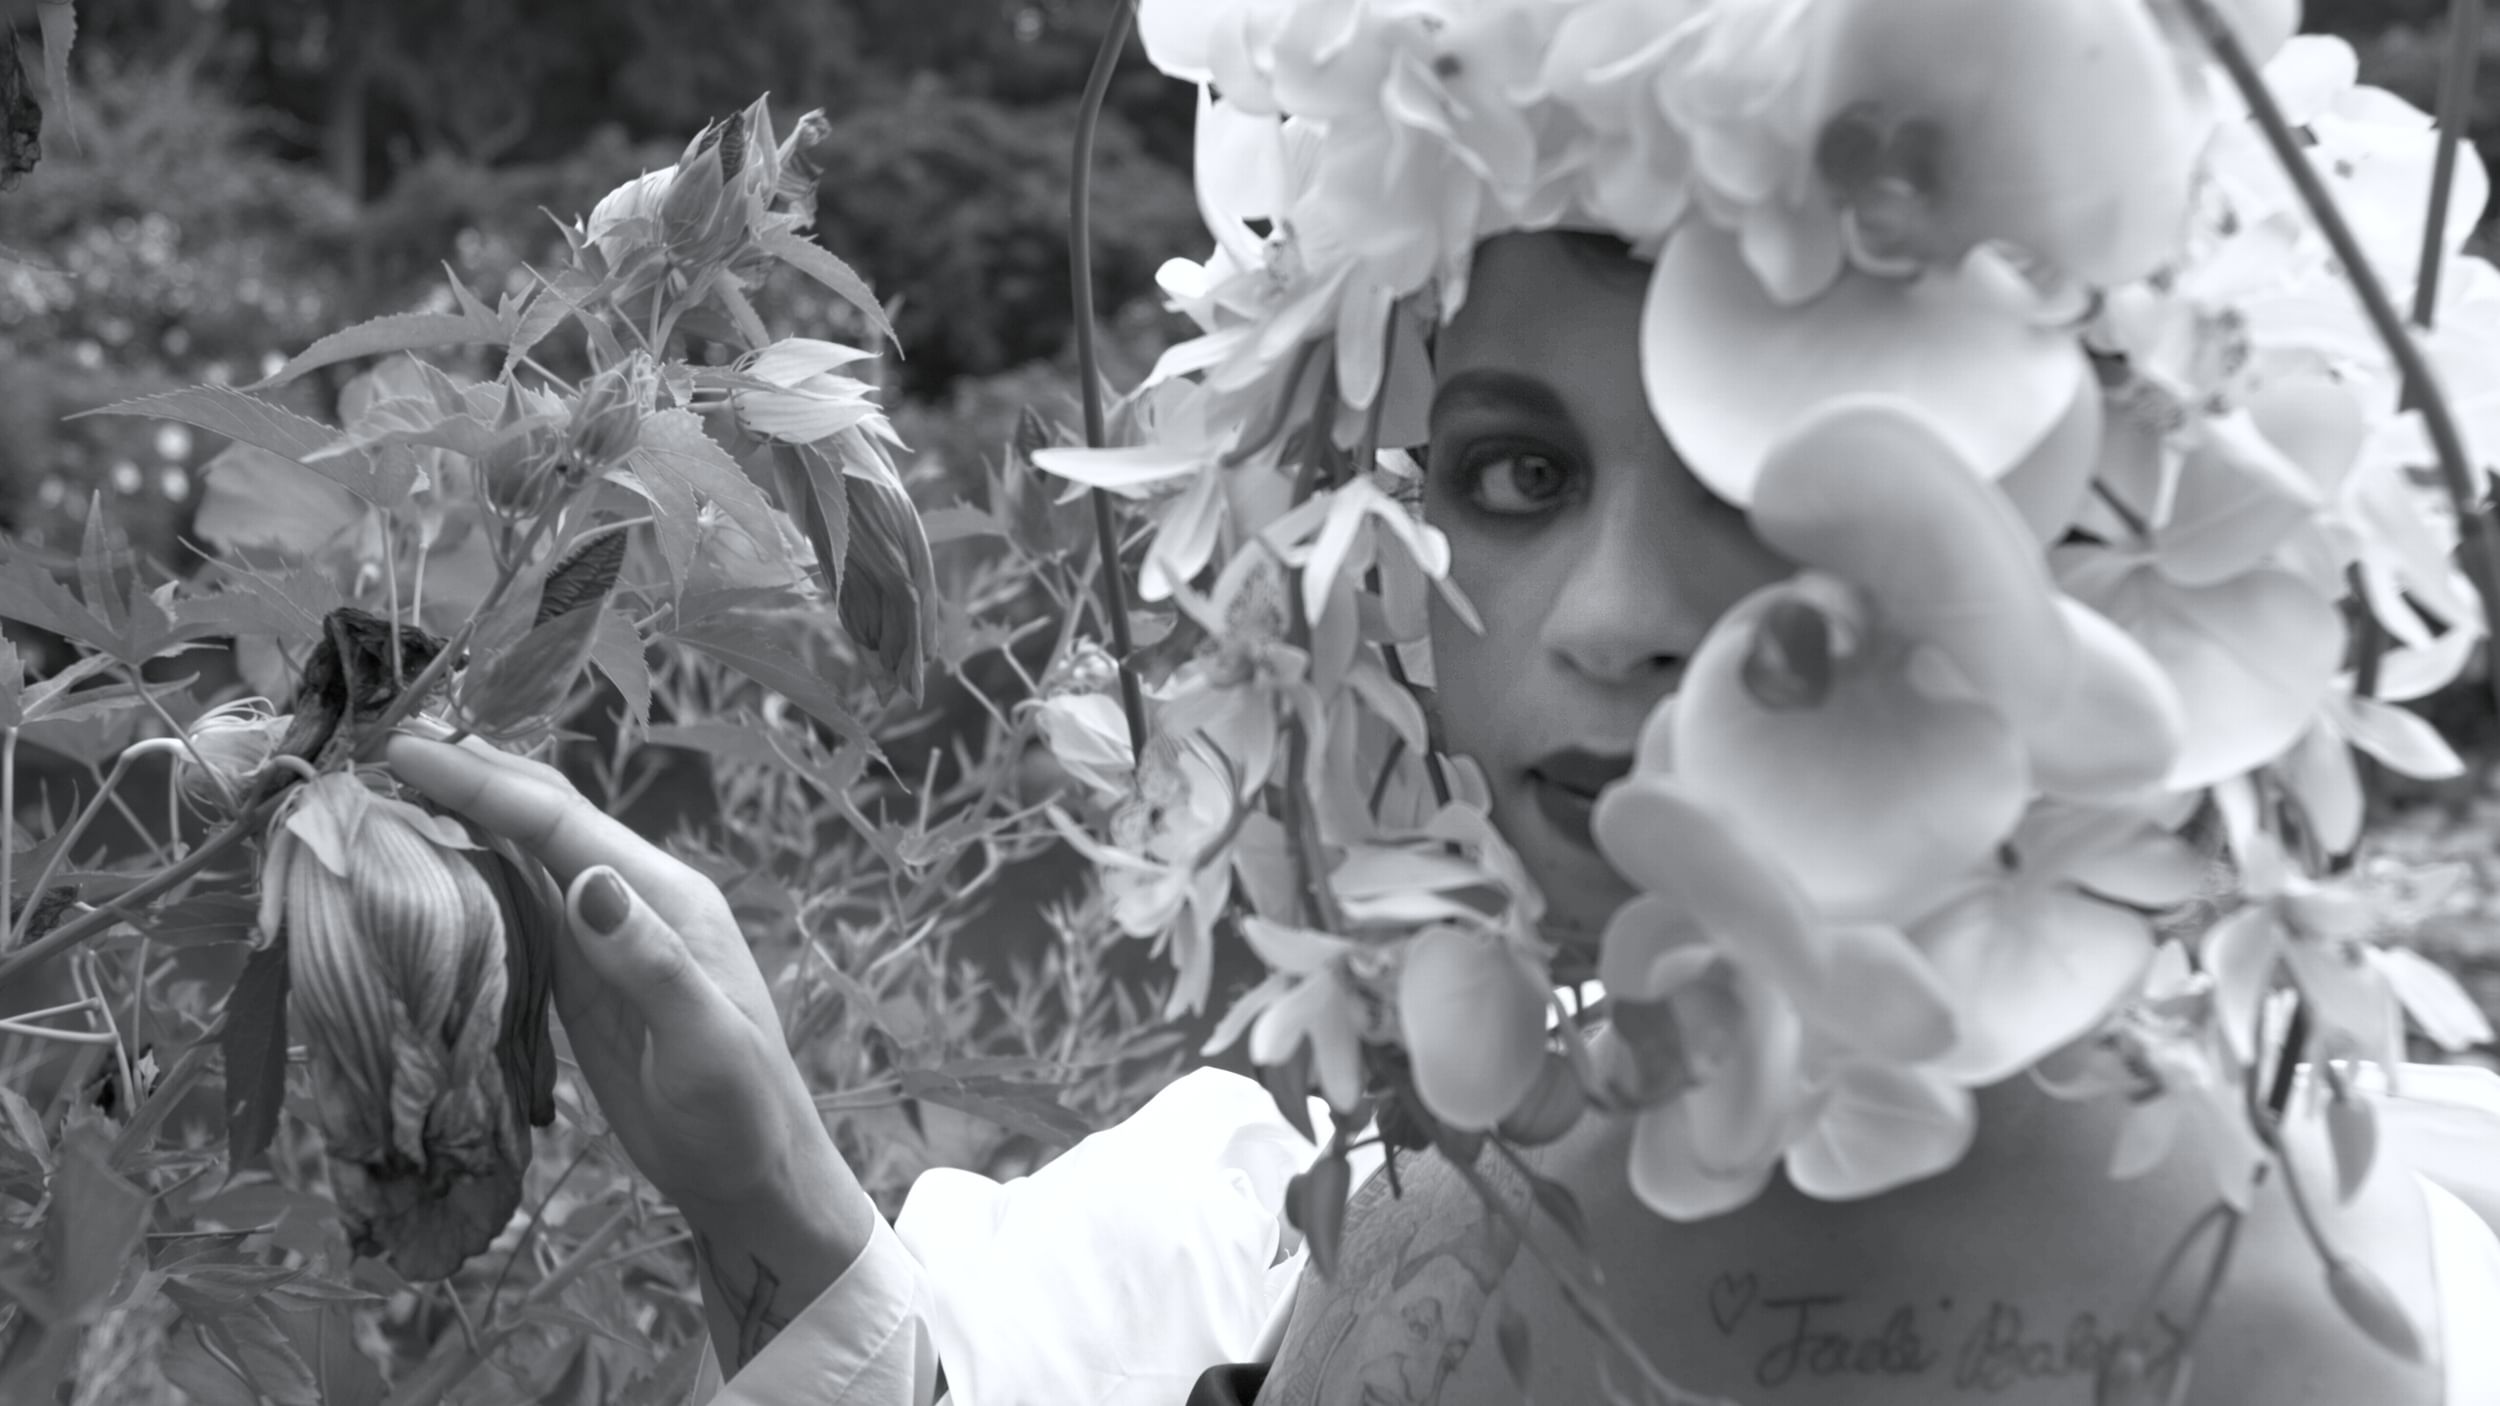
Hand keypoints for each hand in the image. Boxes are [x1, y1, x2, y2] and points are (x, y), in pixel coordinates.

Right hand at [385, 733, 874, 1366]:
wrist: (751, 1174)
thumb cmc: (740, 1111)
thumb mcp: (703, 1041)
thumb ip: (649, 963)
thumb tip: (587, 879)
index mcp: (665, 897)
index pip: (562, 822)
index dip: (484, 784)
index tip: (407, 750)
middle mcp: (632, 900)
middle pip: (541, 818)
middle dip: (467, 776)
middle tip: (377, 743)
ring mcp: (603, 936)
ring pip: (522, 855)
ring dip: (460, 817)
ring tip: (382, 784)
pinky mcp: (580, 976)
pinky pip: (517, 908)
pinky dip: (468, 876)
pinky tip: (422, 863)